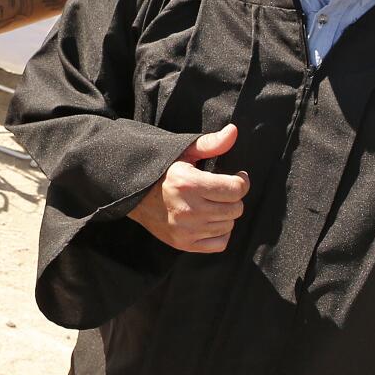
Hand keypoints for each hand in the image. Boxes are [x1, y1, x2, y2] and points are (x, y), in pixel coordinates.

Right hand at [126, 125, 245, 252]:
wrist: (132, 194)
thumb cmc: (162, 171)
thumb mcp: (183, 152)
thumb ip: (210, 143)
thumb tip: (233, 131)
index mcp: (188, 183)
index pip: (236, 189)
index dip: (241, 181)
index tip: (237, 177)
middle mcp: (187, 209)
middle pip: (235, 208)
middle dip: (233, 197)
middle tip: (222, 190)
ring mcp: (185, 230)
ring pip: (229, 225)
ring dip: (226, 214)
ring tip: (212, 203)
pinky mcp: (183, 243)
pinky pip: (220, 243)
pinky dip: (220, 232)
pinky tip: (210, 220)